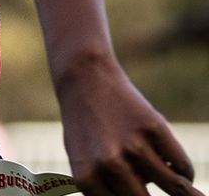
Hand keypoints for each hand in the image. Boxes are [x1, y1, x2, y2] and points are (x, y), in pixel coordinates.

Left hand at [57, 60, 200, 195]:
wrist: (85, 82)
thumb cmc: (86, 130)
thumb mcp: (84, 163)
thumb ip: (105, 190)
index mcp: (87, 179)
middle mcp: (109, 165)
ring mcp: (133, 146)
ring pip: (175, 187)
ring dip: (184, 193)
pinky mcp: (154, 128)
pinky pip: (181, 166)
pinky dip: (184, 173)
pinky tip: (180, 173)